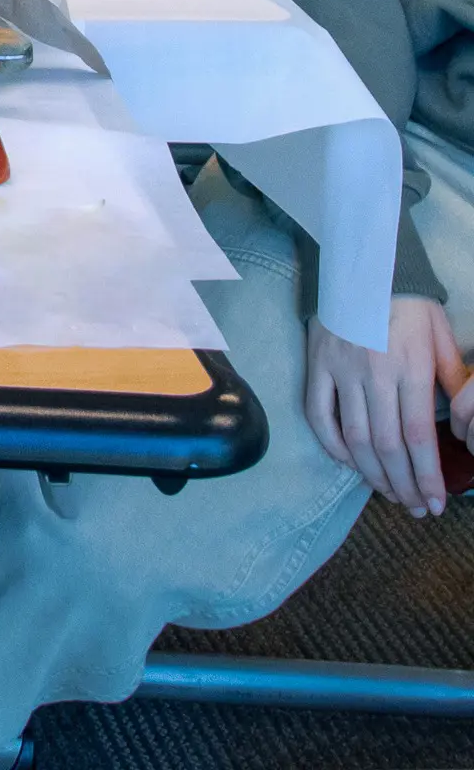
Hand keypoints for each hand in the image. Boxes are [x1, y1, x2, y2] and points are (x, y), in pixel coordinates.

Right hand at [307, 297, 465, 515]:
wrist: (363, 267)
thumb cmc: (410, 304)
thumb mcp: (442, 338)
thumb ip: (453, 381)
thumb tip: (463, 425)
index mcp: (409, 368)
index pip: (418, 435)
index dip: (427, 475)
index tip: (436, 503)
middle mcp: (373, 375)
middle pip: (386, 444)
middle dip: (402, 484)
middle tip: (414, 508)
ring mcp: (340, 371)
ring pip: (353, 436)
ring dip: (370, 472)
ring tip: (387, 493)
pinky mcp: (316, 366)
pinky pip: (318, 414)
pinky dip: (332, 444)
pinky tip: (349, 462)